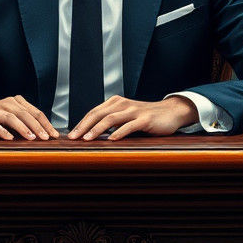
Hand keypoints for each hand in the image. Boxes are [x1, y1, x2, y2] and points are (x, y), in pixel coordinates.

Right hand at [0, 95, 57, 139]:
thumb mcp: (10, 117)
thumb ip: (24, 122)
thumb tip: (44, 134)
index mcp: (16, 102)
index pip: (35, 112)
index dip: (46, 123)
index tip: (55, 135)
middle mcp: (6, 104)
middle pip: (25, 114)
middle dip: (37, 126)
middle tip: (46, 138)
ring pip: (11, 117)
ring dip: (22, 128)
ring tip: (31, 138)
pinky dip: (2, 131)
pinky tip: (9, 139)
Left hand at [67, 95, 197, 140]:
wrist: (170, 112)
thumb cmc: (146, 118)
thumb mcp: (126, 117)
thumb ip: (112, 122)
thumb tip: (92, 134)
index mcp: (116, 103)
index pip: (94, 112)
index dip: (81, 123)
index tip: (71, 135)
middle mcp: (122, 104)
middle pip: (98, 114)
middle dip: (83, 126)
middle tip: (73, 138)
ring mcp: (134, 110)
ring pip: (111, 119)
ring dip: (97, 129)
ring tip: (87, 139)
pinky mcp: (145, 119)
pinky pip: (129, 126)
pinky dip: (119, 132)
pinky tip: (112, 140)